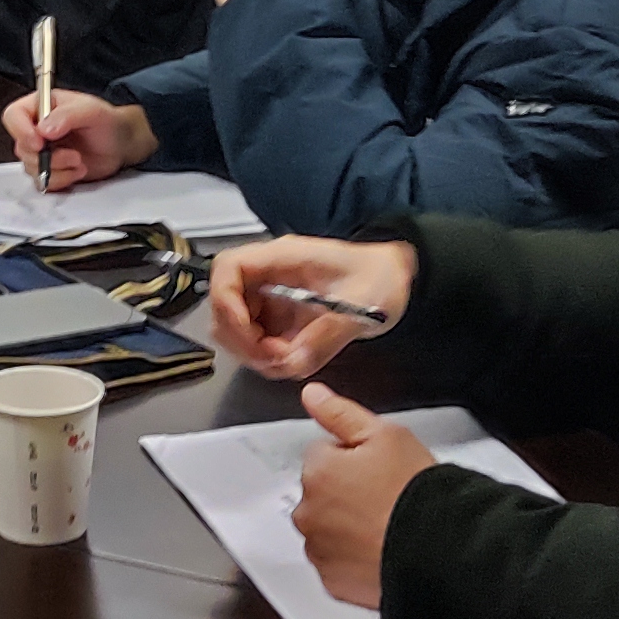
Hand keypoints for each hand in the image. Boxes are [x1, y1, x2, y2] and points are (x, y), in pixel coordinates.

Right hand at [1, 90, 155, 193]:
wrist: (120, 143)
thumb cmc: (105, 121)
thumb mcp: (90, 110)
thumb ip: (66, 115)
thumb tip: (43, 129)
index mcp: (40, 106)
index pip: (14, 116)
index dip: (21, 131)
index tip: (39, 143)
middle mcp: (36, 129)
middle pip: (21, 147)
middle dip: (47, 157)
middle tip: (72, 155)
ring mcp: (41, 152)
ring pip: (31, 168)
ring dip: (57, 169)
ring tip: (79, 161)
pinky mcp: (49, 170)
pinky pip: (43, 182)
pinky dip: (61, 180)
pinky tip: (77, 171)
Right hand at [208, 236, 418, 381]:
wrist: (395, 277)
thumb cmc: (381, 275)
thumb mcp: (363, 302)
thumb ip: (327, 334)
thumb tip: (292, 361)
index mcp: (283, 257)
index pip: (228, 269)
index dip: (226, 302)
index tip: (246, 332)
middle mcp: (268, 275)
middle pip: (223, 304)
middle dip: (242, 339)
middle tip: (274, 357)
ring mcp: (270, 297)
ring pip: (234, 328)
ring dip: (253, 352)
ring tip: (289, 359)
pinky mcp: (277, 317)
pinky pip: (255, 341)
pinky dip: (267, 357)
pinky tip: (293, 358)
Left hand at [293, 382, 435, 608]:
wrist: (439, 551)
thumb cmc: (416, 494)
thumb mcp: (387, 435)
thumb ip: (341, 413)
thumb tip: (312, 395)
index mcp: (317, 472)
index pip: (323, 454)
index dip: (355, 458)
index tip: (378, 469)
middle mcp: (308, 513)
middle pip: (321, 492)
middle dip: (345, 491)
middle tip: (384, 496)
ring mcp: (318, 550)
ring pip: (326, 528)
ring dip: (346, 525)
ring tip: (385, 524)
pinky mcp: (332, 582)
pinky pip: (336, 563)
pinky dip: (352, 558)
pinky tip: (380, 548)